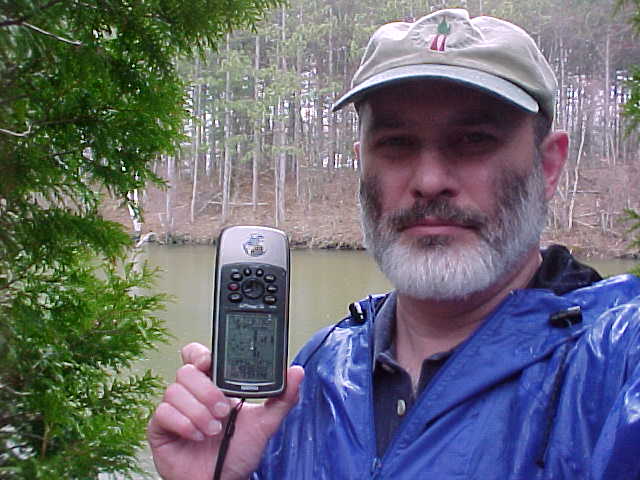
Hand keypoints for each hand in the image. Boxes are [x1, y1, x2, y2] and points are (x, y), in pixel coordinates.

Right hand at [147, 342, 303, 479]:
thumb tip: (296, 372)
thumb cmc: (237, 452)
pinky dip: (183, 423)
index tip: (210, 362)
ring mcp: (175, 409)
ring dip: (198, 411)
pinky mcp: (160, 427)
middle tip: (223, 411)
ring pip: (174, 391)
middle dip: (207, 391)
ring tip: (213, 430)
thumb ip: (282, 398)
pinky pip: (163, 413)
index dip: (200, 353)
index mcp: (213, 385)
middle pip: (186, 371)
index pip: (198, 355)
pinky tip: (197, 436)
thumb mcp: (265, 424)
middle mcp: (192, 393)